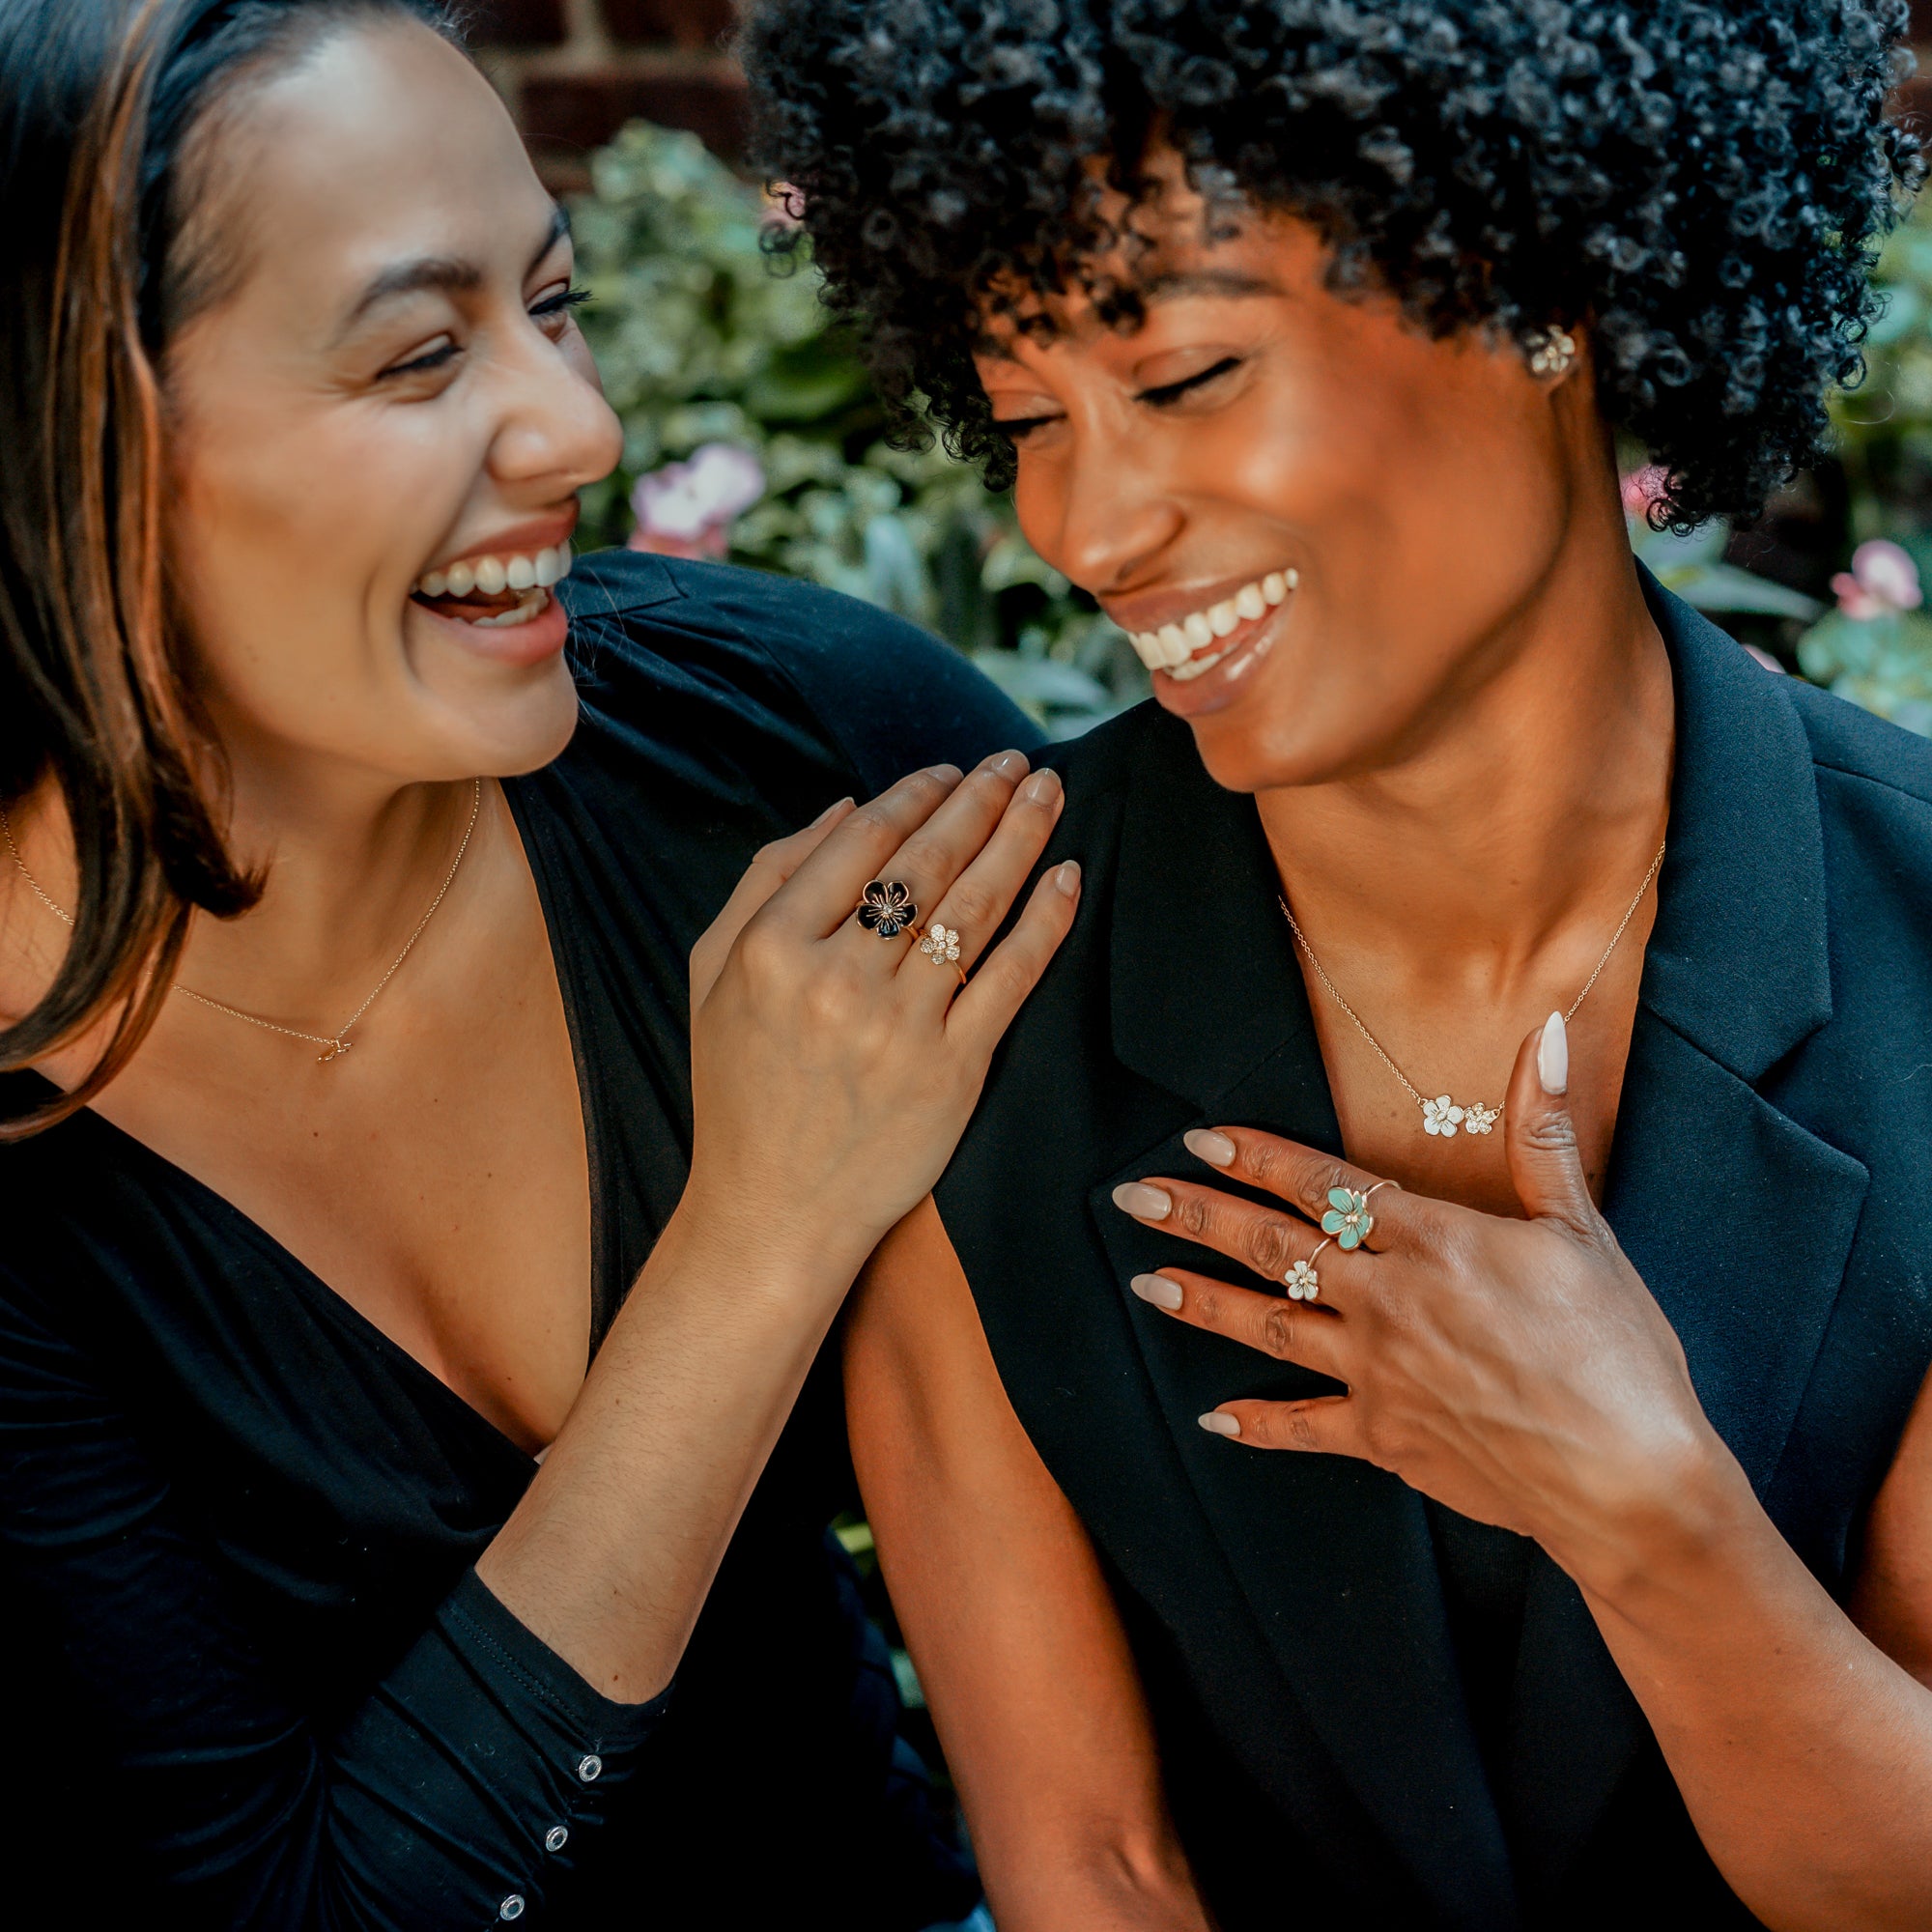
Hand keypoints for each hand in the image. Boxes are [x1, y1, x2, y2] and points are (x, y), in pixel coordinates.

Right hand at [682, 752, 1078, 1280]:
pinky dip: (1045, 919)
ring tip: (1049, 793)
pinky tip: (1066, 877)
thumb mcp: (714, 974)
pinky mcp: (953, 1071)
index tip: (950, 770)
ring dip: (1020, 837)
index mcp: (771, 948)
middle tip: (1016, 762)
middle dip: (980, 798)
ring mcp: (900, 1027)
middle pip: (926, 863)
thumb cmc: (740, 1088)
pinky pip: (1011, 977)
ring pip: (975, 907)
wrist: (774, 1211)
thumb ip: (766, 879)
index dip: (915, 794)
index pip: (861, 842)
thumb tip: (846, 805)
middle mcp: (836, 981)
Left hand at [1114, 1013, 1738, 1593]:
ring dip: (1202, 1302)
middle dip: (1198, 1217)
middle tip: (1132, 1197)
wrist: (1632, 1480)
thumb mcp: (1584, 1228)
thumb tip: (1541, 1032)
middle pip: (1274, 1247)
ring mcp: (1378, 1373)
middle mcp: (1388, 1301)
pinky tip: (1212, 1417)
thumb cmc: (1619, 1351)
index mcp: (1434, 1240)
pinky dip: (1256, 1424)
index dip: (1257, 1158)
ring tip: (1146, 1283)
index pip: (1324, 1185)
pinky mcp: (1385, 1440)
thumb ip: (1542, 1131)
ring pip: (1268, 1326)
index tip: (1199, 1140)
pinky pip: (1302, 1428)